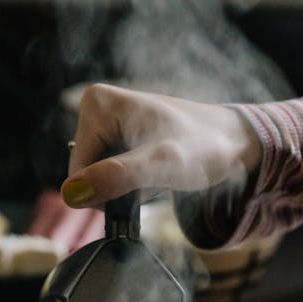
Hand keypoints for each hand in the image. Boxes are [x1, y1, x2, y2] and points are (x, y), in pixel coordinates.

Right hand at [61, 83, 261, 207]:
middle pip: (84, 175)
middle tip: (152, 178)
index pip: (76, 173)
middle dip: (116, 188)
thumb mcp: (159, 166)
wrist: (232, 143)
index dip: (105, 191)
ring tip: (155, 174)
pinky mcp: (116, 136)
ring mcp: (105, 122)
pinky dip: (130, 184)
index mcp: (96, 104)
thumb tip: (71, 195)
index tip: (141, 183)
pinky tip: (152, 173)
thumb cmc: (202, 149)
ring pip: (96, 178)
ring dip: (125, 188)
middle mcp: (95, 107)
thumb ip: (116, 178)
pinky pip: (109, 174)